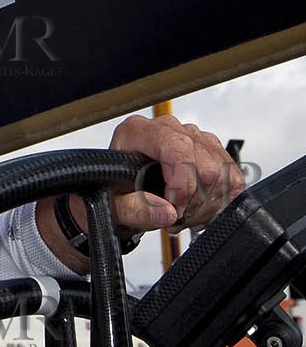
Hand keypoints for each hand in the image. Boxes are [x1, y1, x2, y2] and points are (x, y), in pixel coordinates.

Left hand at [107, 112, 244, 234]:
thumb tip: (168, 213)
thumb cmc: (113, 194)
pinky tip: (199, 210)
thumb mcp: (113, 206)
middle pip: (206, 166)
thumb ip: (135, 210)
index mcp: (138, 132)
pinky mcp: (212, 152)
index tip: (173, 209)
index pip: (177, 148)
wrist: (120, 195)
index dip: (182, 184)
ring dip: (207, 206)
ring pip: (222, 174)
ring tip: (183, 215)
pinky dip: (221, 202)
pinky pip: (233, 178)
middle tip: (174, 218)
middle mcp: (168, 128)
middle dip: (194, 203)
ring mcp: (193, 137)